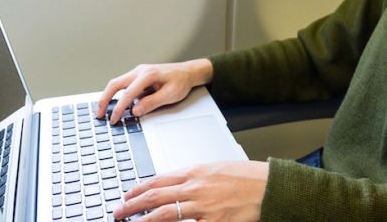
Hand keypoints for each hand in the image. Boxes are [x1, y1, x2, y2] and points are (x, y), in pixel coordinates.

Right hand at [94, 59, 213, 124]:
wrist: (188, 72)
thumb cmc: (181, 81)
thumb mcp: (170, 95)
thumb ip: (152, 103)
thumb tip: (135, 110)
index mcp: (148, 74)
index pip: (128, 93)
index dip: (119, 107)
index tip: (114, 119)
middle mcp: (140, 71)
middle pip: (115, 84)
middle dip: (104, 99)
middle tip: (98, 114)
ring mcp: (138, 72)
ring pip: (117, 83)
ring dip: (107, 96)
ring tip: (101, 110)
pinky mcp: (138, 76)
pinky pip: (123, 85)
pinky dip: (115, 94)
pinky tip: (112, 103)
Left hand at [113, 160, 268, 221]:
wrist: (269, 186)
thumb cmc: (246, 177)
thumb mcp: (216, 169)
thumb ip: (194, 177)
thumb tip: (174, 184)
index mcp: (196, 172)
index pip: (159, 179)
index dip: (139, 188)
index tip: (127, 195)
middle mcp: (196, 188)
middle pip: (155, 196)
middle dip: (132, 205)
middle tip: (117, 212)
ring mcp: (204, 207)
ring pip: (165, 215)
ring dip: (143, 221)